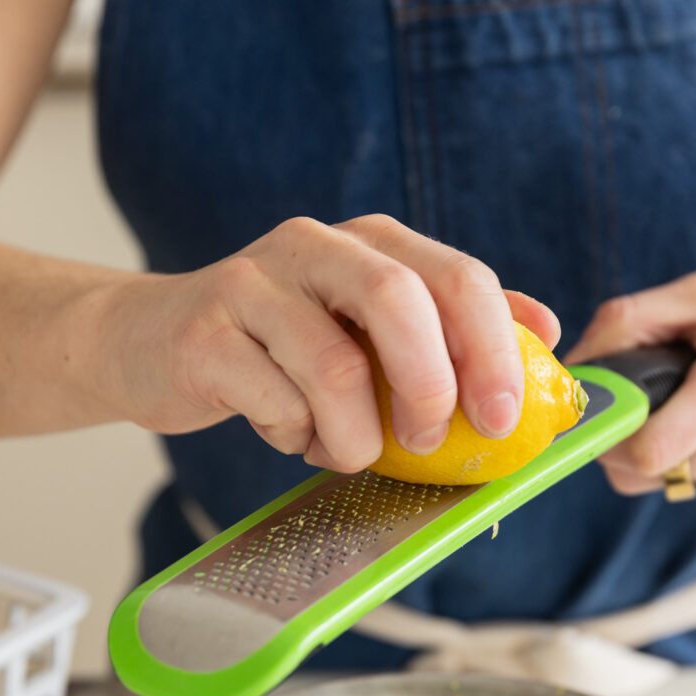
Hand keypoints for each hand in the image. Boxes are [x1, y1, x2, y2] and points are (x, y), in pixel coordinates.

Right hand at [97, 214, 558, 472]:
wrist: (149, 342)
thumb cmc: (279, 348)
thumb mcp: (367, 331)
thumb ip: (449, 328)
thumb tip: (545, 333)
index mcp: (371, 242)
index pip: (457, 277)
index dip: (493, 350)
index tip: (505, 417)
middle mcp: (315, 246)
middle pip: (398, 298)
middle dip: (431, 384)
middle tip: (431, 441)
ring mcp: (254, 284)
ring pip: (333, 366)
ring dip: (354, 435)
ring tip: (347, 453)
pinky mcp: (205, 333)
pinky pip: (273, 401)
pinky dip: (295, 437)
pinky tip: (289, 436)